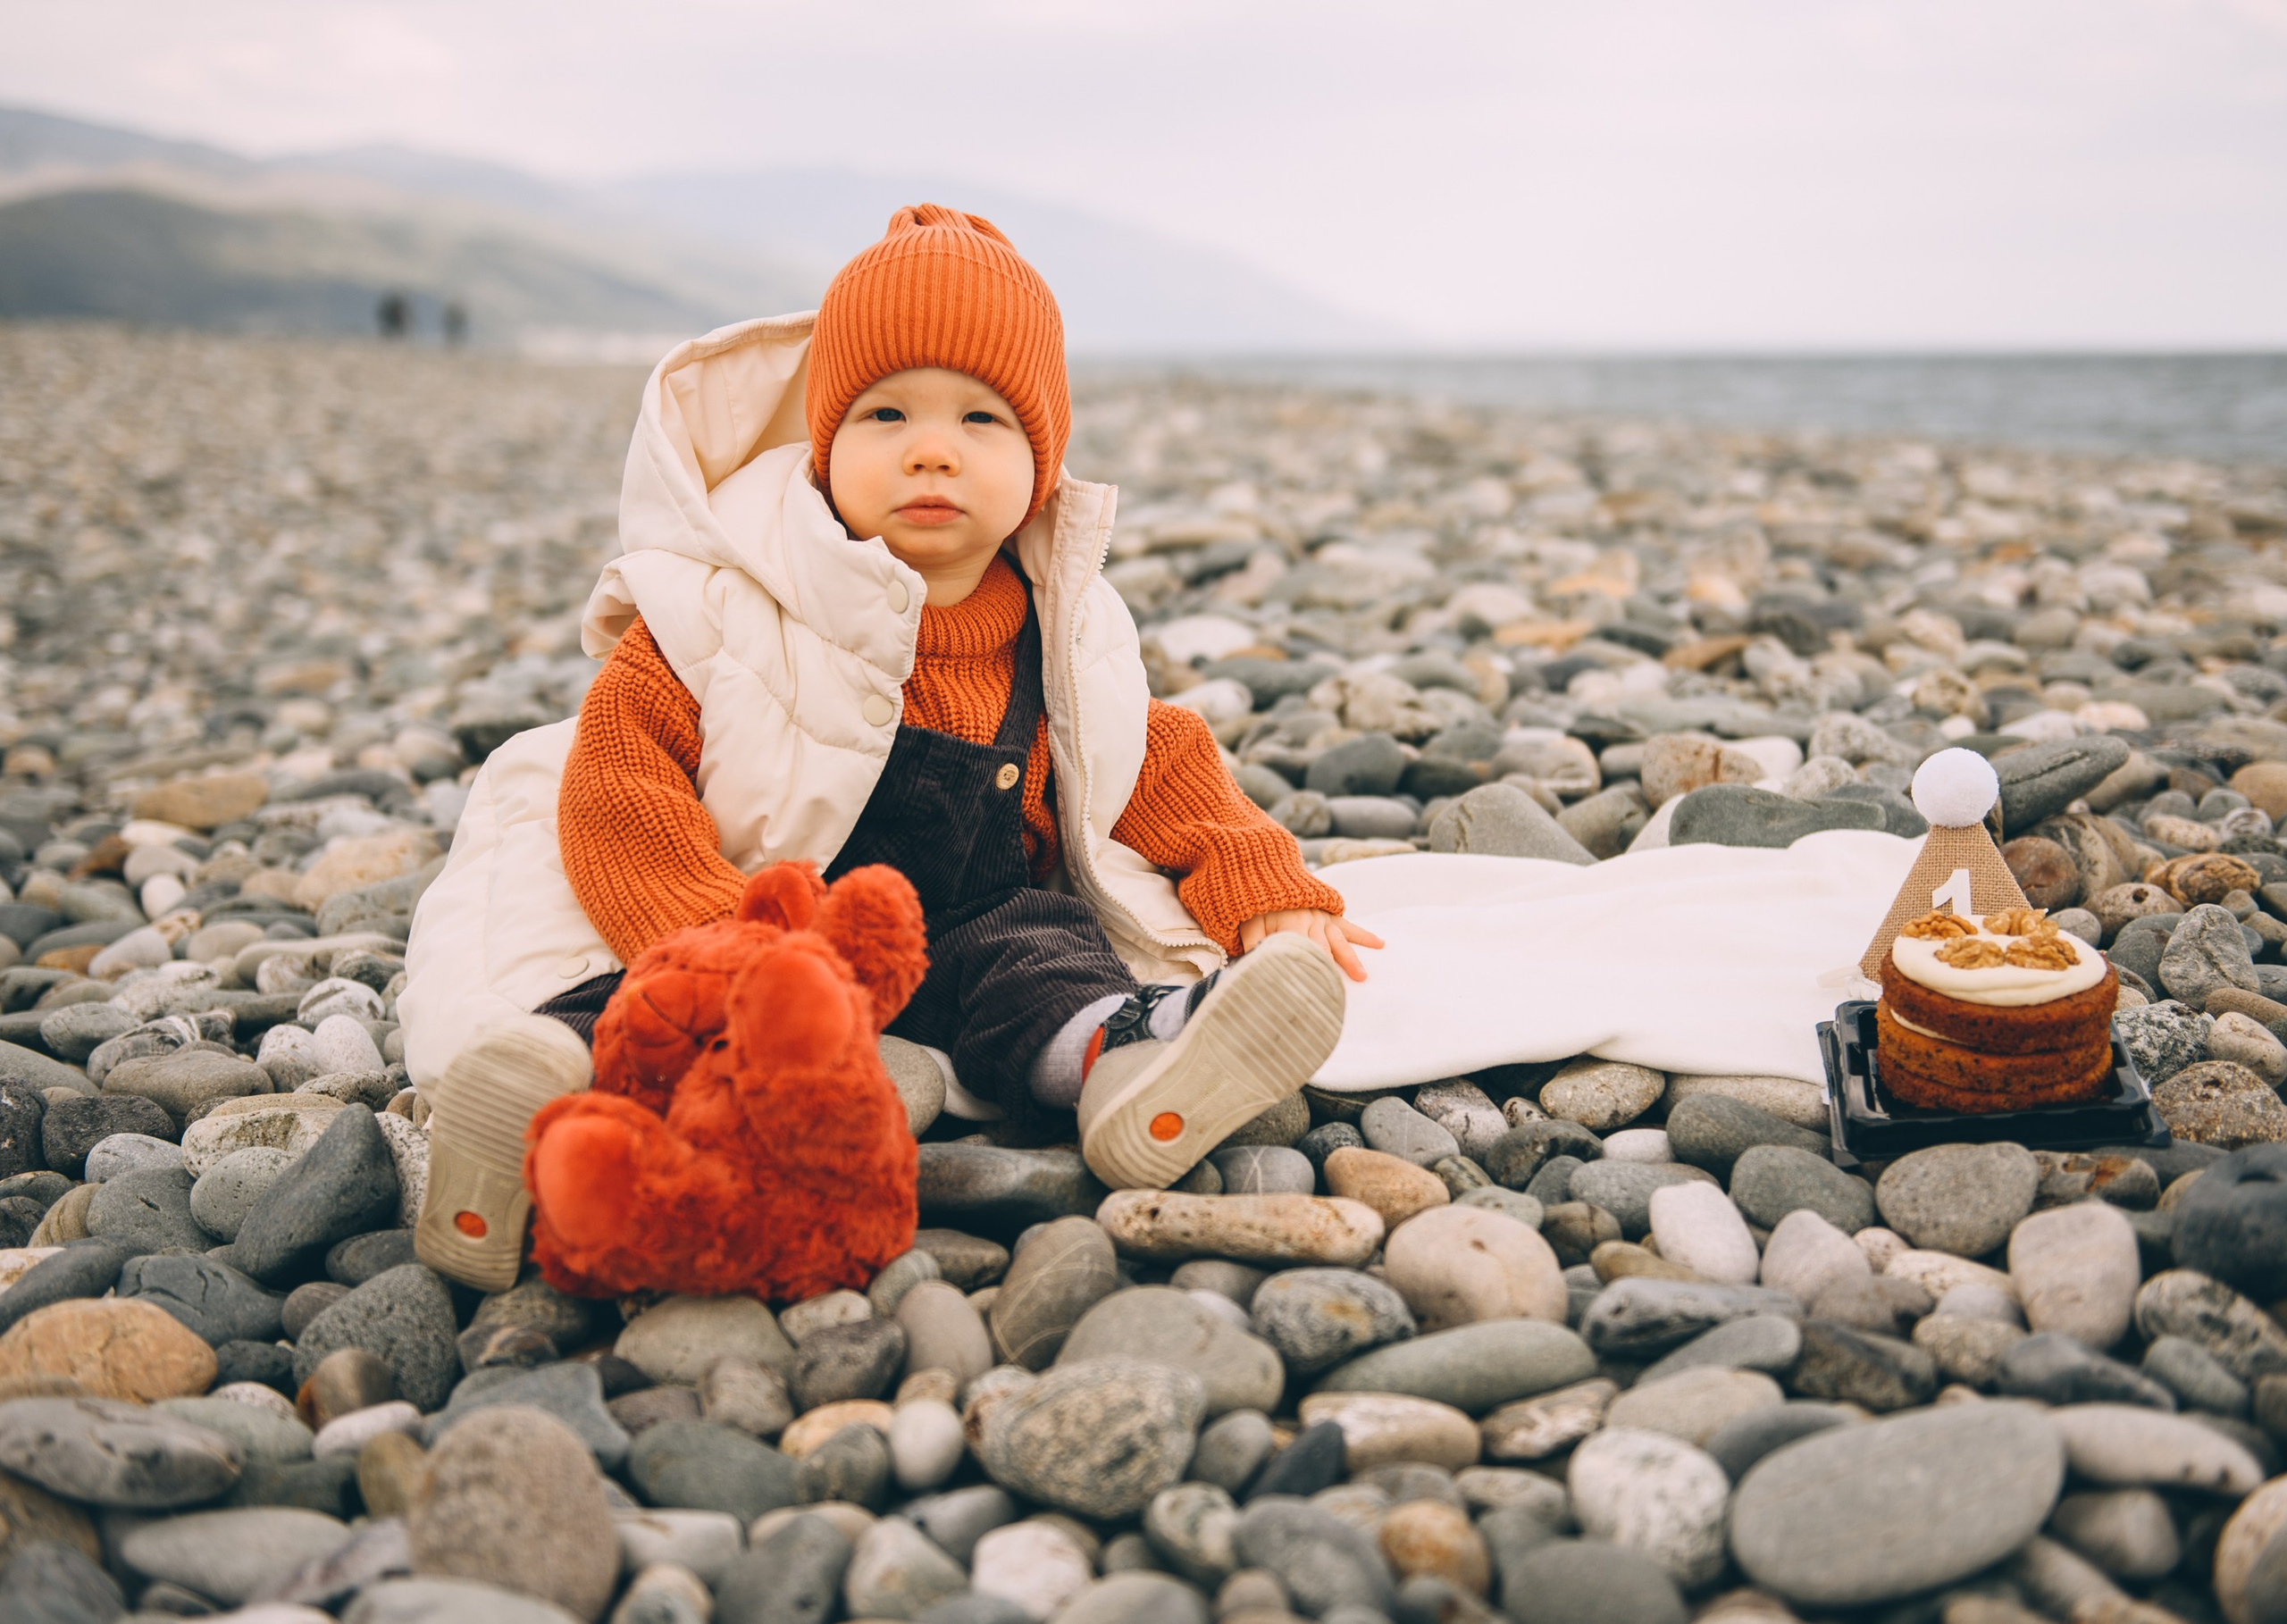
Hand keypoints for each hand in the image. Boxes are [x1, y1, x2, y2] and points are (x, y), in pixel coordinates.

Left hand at [1236, 910, 1383, 982]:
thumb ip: (1253, 944)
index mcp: (1290, 925)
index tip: (1312, 990)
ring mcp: (1323, 919)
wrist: (1271, 875)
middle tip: (1339, 992)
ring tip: (1362, 976)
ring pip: (1340, 941)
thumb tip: (1257, 964)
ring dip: (1351, 959)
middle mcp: (1310, 922)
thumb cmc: (1257, 906)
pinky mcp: (1331, 915)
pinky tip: (1379, 943)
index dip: (1307, 970)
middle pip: (1323, 950)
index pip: (1300, 952)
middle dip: (1331, 971)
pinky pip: (1349, 926)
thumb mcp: (1249, 924)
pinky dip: (1364, 935)